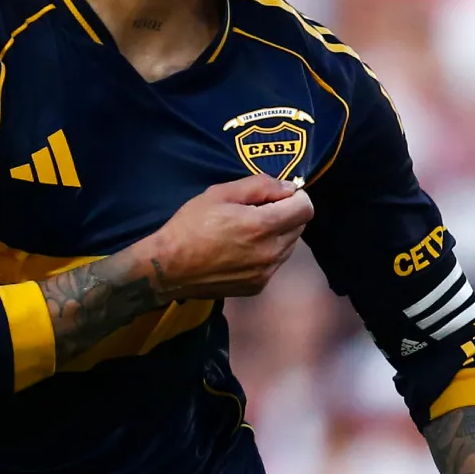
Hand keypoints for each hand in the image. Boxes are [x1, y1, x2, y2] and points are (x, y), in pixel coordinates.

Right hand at [144, 175, 313, 299]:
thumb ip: (260, 186)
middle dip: (285, 215)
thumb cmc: (191, 225)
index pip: (306, 208)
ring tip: (246, 232)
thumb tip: (289, 188)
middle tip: (256, 211)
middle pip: (299, 227)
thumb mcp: (220, 193)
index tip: (275, 196)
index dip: (294, 197)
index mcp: (263, 226)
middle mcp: (271, 252)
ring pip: (289, 246)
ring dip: (278, 235)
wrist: (168, 267)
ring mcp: (266, 273)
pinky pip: (275, 263)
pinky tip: (241, 250)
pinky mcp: (258, 286)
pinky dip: (267, 253)